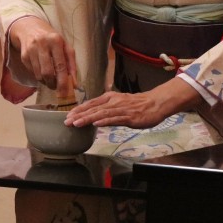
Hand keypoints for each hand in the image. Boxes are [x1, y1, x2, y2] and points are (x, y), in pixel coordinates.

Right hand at [9, 16, 75, 97]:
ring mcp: (31, 50)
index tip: (66, 92)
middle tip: (57, 87)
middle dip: (53, 84)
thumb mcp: (65, 46)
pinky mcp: (24, 56)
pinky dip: (39, 76)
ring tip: (50, 80)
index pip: (60, 65)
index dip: (63, 81)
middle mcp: (42, 44)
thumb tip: (74, 83)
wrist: (30, 28)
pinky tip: (42, 71)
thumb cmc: (52, 39)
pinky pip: (32, 72)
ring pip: (38, 75)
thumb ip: (71, 64)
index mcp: (56, 41)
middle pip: (47, 72)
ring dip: (46, 82)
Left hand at [64, 78, 201, 128]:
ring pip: (101, 114)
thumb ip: (107, 108)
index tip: (68, 116)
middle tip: (67, 121)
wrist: (155, 103)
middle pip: (93, 108)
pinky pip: (115, 119)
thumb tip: (94, 115)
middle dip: (79, 115)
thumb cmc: (137, 104)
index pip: (91, 103)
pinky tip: (96, 124)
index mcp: (110, 97)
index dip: (79, 109)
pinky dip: (104, 121)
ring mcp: (121, 109)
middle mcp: (113, 101)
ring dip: (88, 119)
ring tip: (76, 123)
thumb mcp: (119, 103)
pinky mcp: (129, 117)